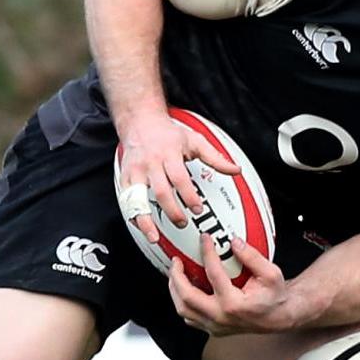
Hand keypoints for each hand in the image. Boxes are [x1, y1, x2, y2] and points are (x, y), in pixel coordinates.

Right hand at [115, 110, 236, 244]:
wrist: (141, 122)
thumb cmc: (168, 134)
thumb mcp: (195, 141)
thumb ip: (215, 158)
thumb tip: (235, 169)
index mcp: (169, 154)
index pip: (179, 178)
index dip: (189, 196)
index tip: (198, 208)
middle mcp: (151, 163)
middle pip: (160, 191)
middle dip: (172, 211)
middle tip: (182, 222)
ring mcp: (135, 171)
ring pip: (138, 199)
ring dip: (145, 221)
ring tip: (154, 236)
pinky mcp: (125, 178)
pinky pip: (127, 201)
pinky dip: (133, 216)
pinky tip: (142, 228)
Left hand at [164, 234, 291, 335]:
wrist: (278, 317)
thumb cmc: (275, 297)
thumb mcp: (271, 273)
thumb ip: (252, 257)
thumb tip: (234, 242)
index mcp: (234, 304)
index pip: (214, 273)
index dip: (207, 253)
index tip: (204, 239)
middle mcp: (221, 317)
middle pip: (187, 297)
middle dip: (177, 276)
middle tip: (175, 261)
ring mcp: (215, 326)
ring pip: (184, 310)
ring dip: (175, 291)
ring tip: (175, 275)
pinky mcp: (213, 329)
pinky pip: (190, 317)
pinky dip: (183, 302)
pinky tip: (184, 289)